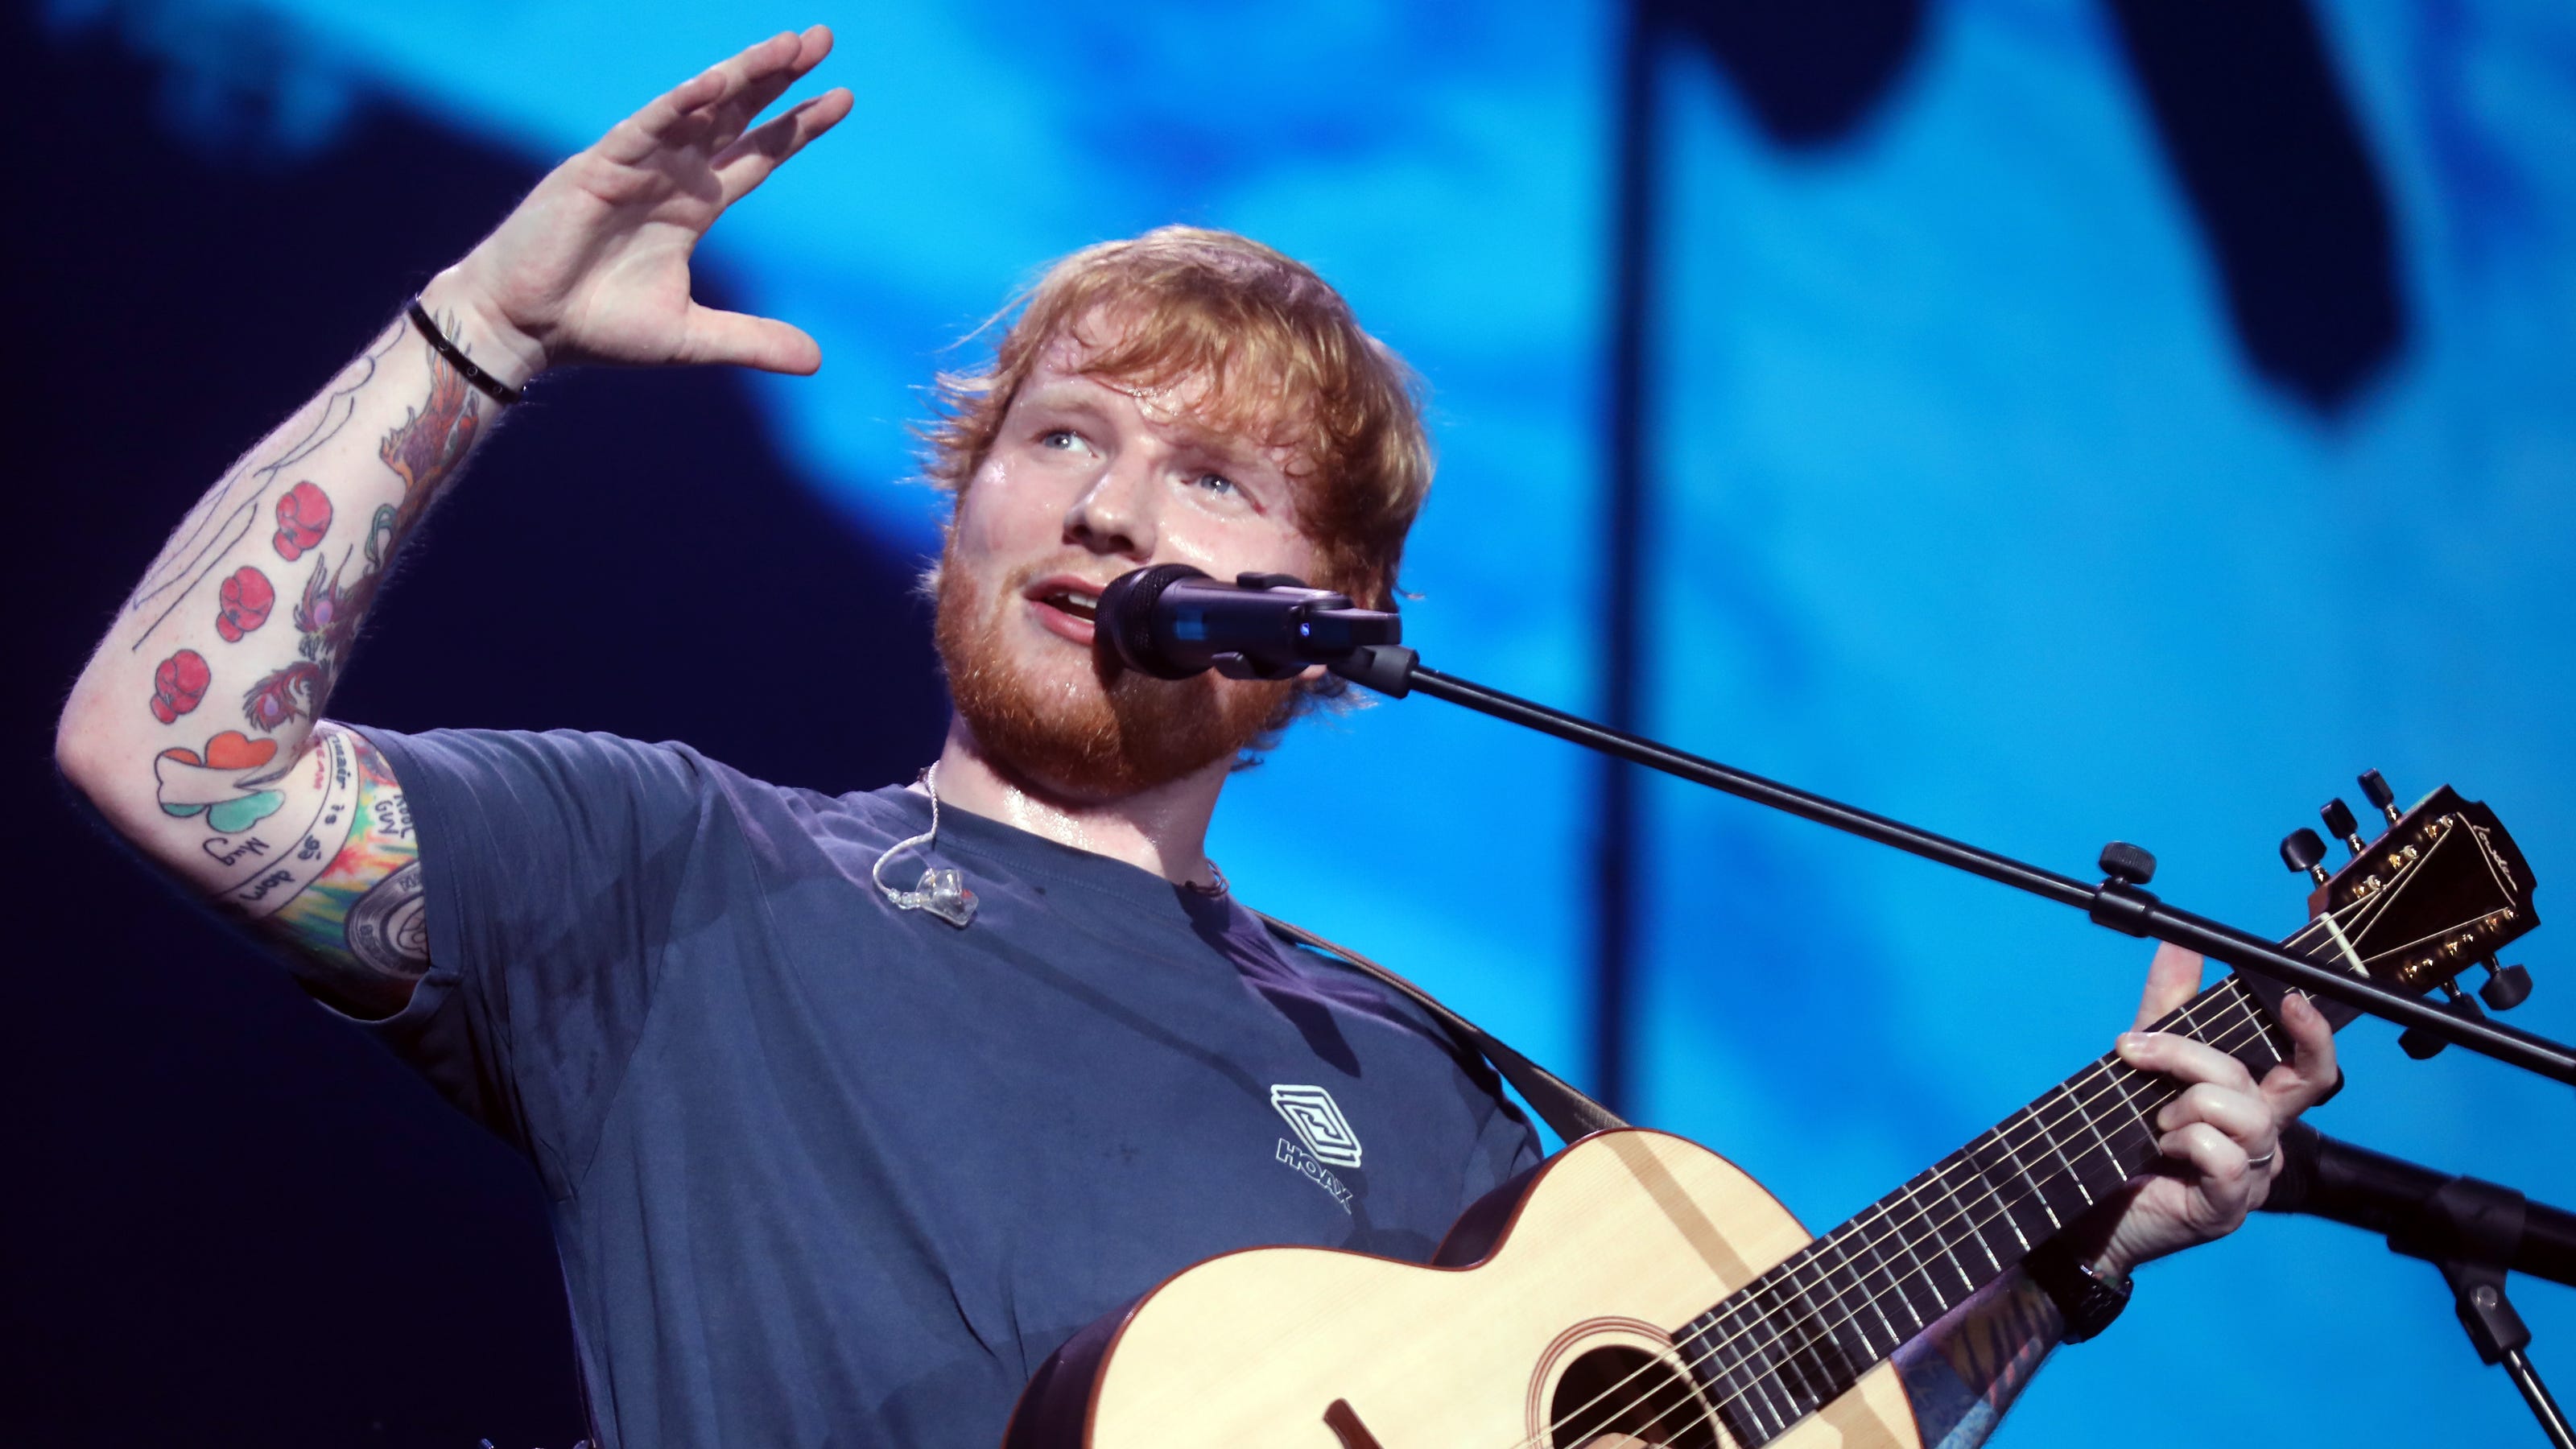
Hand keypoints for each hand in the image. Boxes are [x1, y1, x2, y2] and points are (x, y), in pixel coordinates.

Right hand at [424, 27, 852, 382]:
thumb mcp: (692, 337)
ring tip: (788, 45)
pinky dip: (680, 103)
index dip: (798, 126)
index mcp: (694, 206)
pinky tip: (717, 80)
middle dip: (778, 76)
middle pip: (737, 114)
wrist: (527, 328)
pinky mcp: (599, 167)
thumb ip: (753, 340)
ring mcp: (636, 164)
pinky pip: (646, 126)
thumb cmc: (598, 325)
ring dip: (742, 74)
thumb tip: (817, 362)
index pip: (757, 155)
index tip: (843, 96)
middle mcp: (671, 175)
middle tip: (822, 38)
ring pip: (699, 107)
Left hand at [2087, 942, 2339, 1276]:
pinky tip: (2161, 1152)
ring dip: (2184, 1107)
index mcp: (2255, 1103)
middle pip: (2262, 1081)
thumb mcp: (2144, 1064)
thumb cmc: (2125, 1139)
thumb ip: (2167, 1008)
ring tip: (2156, 1125)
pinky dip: (2185, 1143)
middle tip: (2139, 1053)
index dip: (2312, 1034)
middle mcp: (2264, 1138)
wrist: (2093, 1210)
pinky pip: (2224, 1156)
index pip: (2309, 1068)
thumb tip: (2180, 944)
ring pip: (2243, 1114)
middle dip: (2193, 1057)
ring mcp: (2252, 1175)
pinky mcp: (2229, 1206)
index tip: (2290, 997)